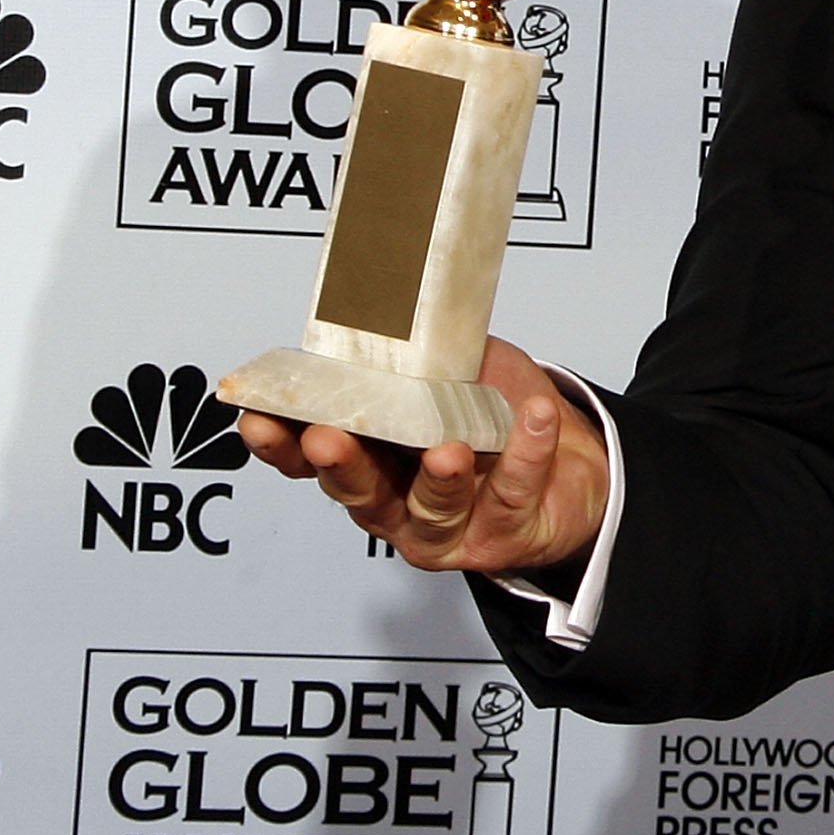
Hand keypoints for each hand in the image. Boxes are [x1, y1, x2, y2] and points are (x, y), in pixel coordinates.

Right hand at [237, 334, 609, 575]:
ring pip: (431, 509)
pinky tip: (535, 421)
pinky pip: (512, 493)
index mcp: (372, 456)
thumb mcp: (452, 368)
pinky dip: (525, 454)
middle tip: (330, 440)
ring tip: (449, 449)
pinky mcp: (501, 533)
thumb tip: (385, 301)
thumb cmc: (499, 410)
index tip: (259, 418)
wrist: (574, 456)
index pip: (310, 457)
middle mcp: (397, 499)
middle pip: (357, 491)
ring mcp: (446, 525)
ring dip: (438, 478)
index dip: (281, 443)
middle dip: (342, 465)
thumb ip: (416, 352)